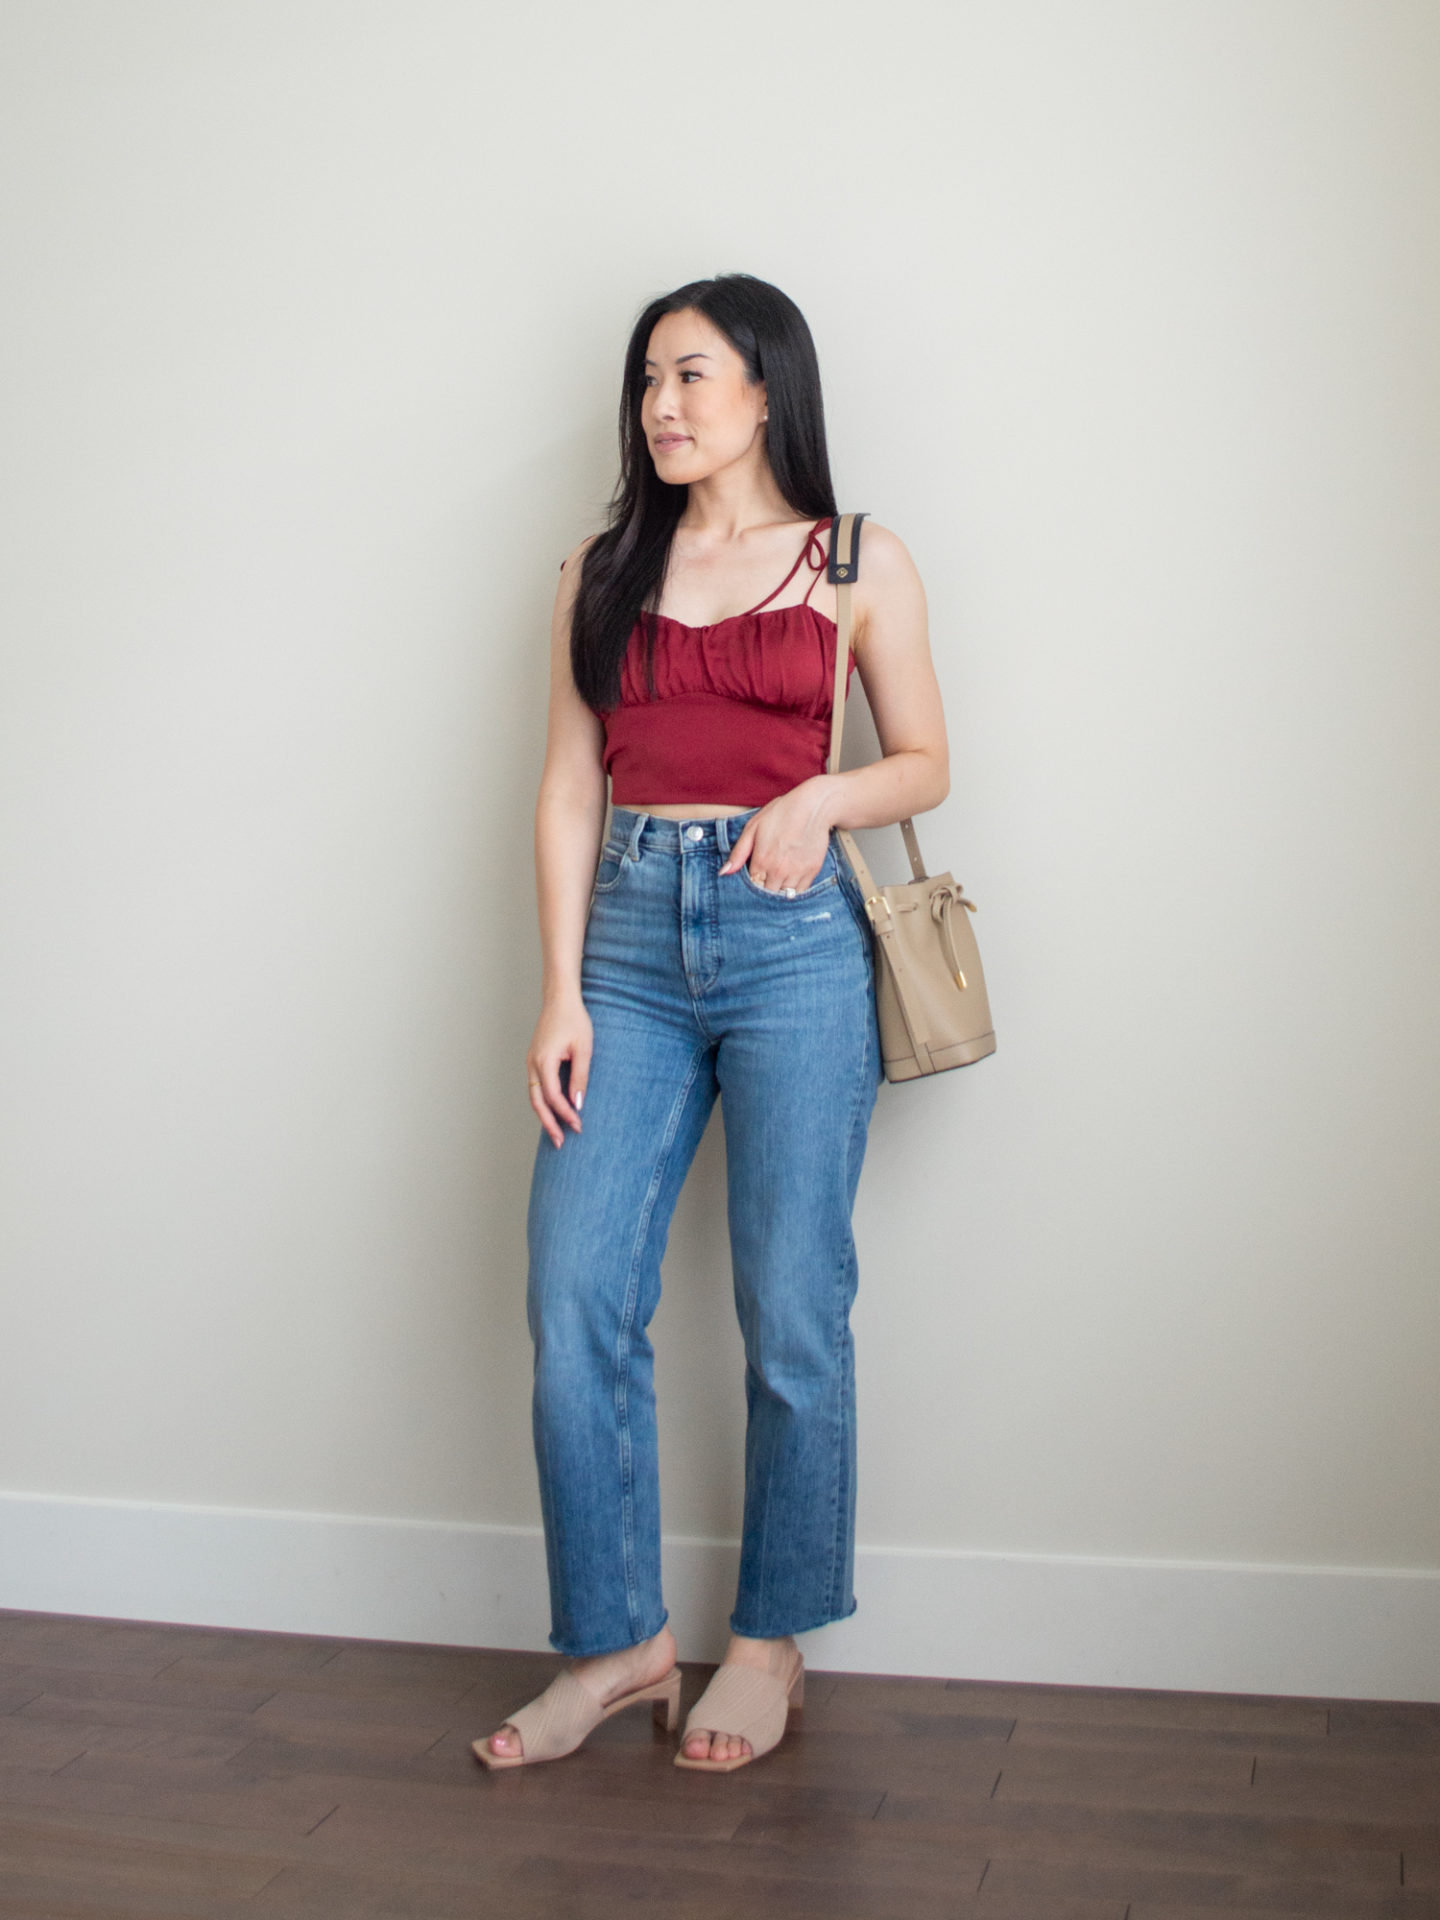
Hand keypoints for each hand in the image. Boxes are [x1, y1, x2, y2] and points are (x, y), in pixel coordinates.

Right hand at [527, 994, 591, 1148]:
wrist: (560, 999)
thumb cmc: (573, 1020)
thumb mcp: (583, 1048)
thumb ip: (580, 1077)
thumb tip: (578, 1103)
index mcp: (544, 1060)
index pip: (553, 1097)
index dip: (565, 1114)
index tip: (578, 1125)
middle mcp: (533, 1064)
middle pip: (537, 1102)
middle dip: (548, 1124)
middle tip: (561, 1143)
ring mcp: (531, 1062)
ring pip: (534, 1096)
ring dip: (544, 1116)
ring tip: (556, 1133)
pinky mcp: (534, 1060)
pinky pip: (536, 1087)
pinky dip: (542, 1103)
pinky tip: (553, 1112)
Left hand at [718, 779, 834, 893]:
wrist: (814, 806)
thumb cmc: (781, 813)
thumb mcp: (753, 827)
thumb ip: (738, 853)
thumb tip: (724, 873)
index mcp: (762, 860)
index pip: (752, 886)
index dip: (751, 884)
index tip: (754, 876)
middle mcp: (779, 870)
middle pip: (767, 894)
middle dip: (764, 889)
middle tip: (766, 879)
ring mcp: (797, 872)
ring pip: (784, 896)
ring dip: (779, 891)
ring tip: (778, 879)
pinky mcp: (812, 871)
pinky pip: (800, 892)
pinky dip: (794, 890)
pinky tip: (790, 879)